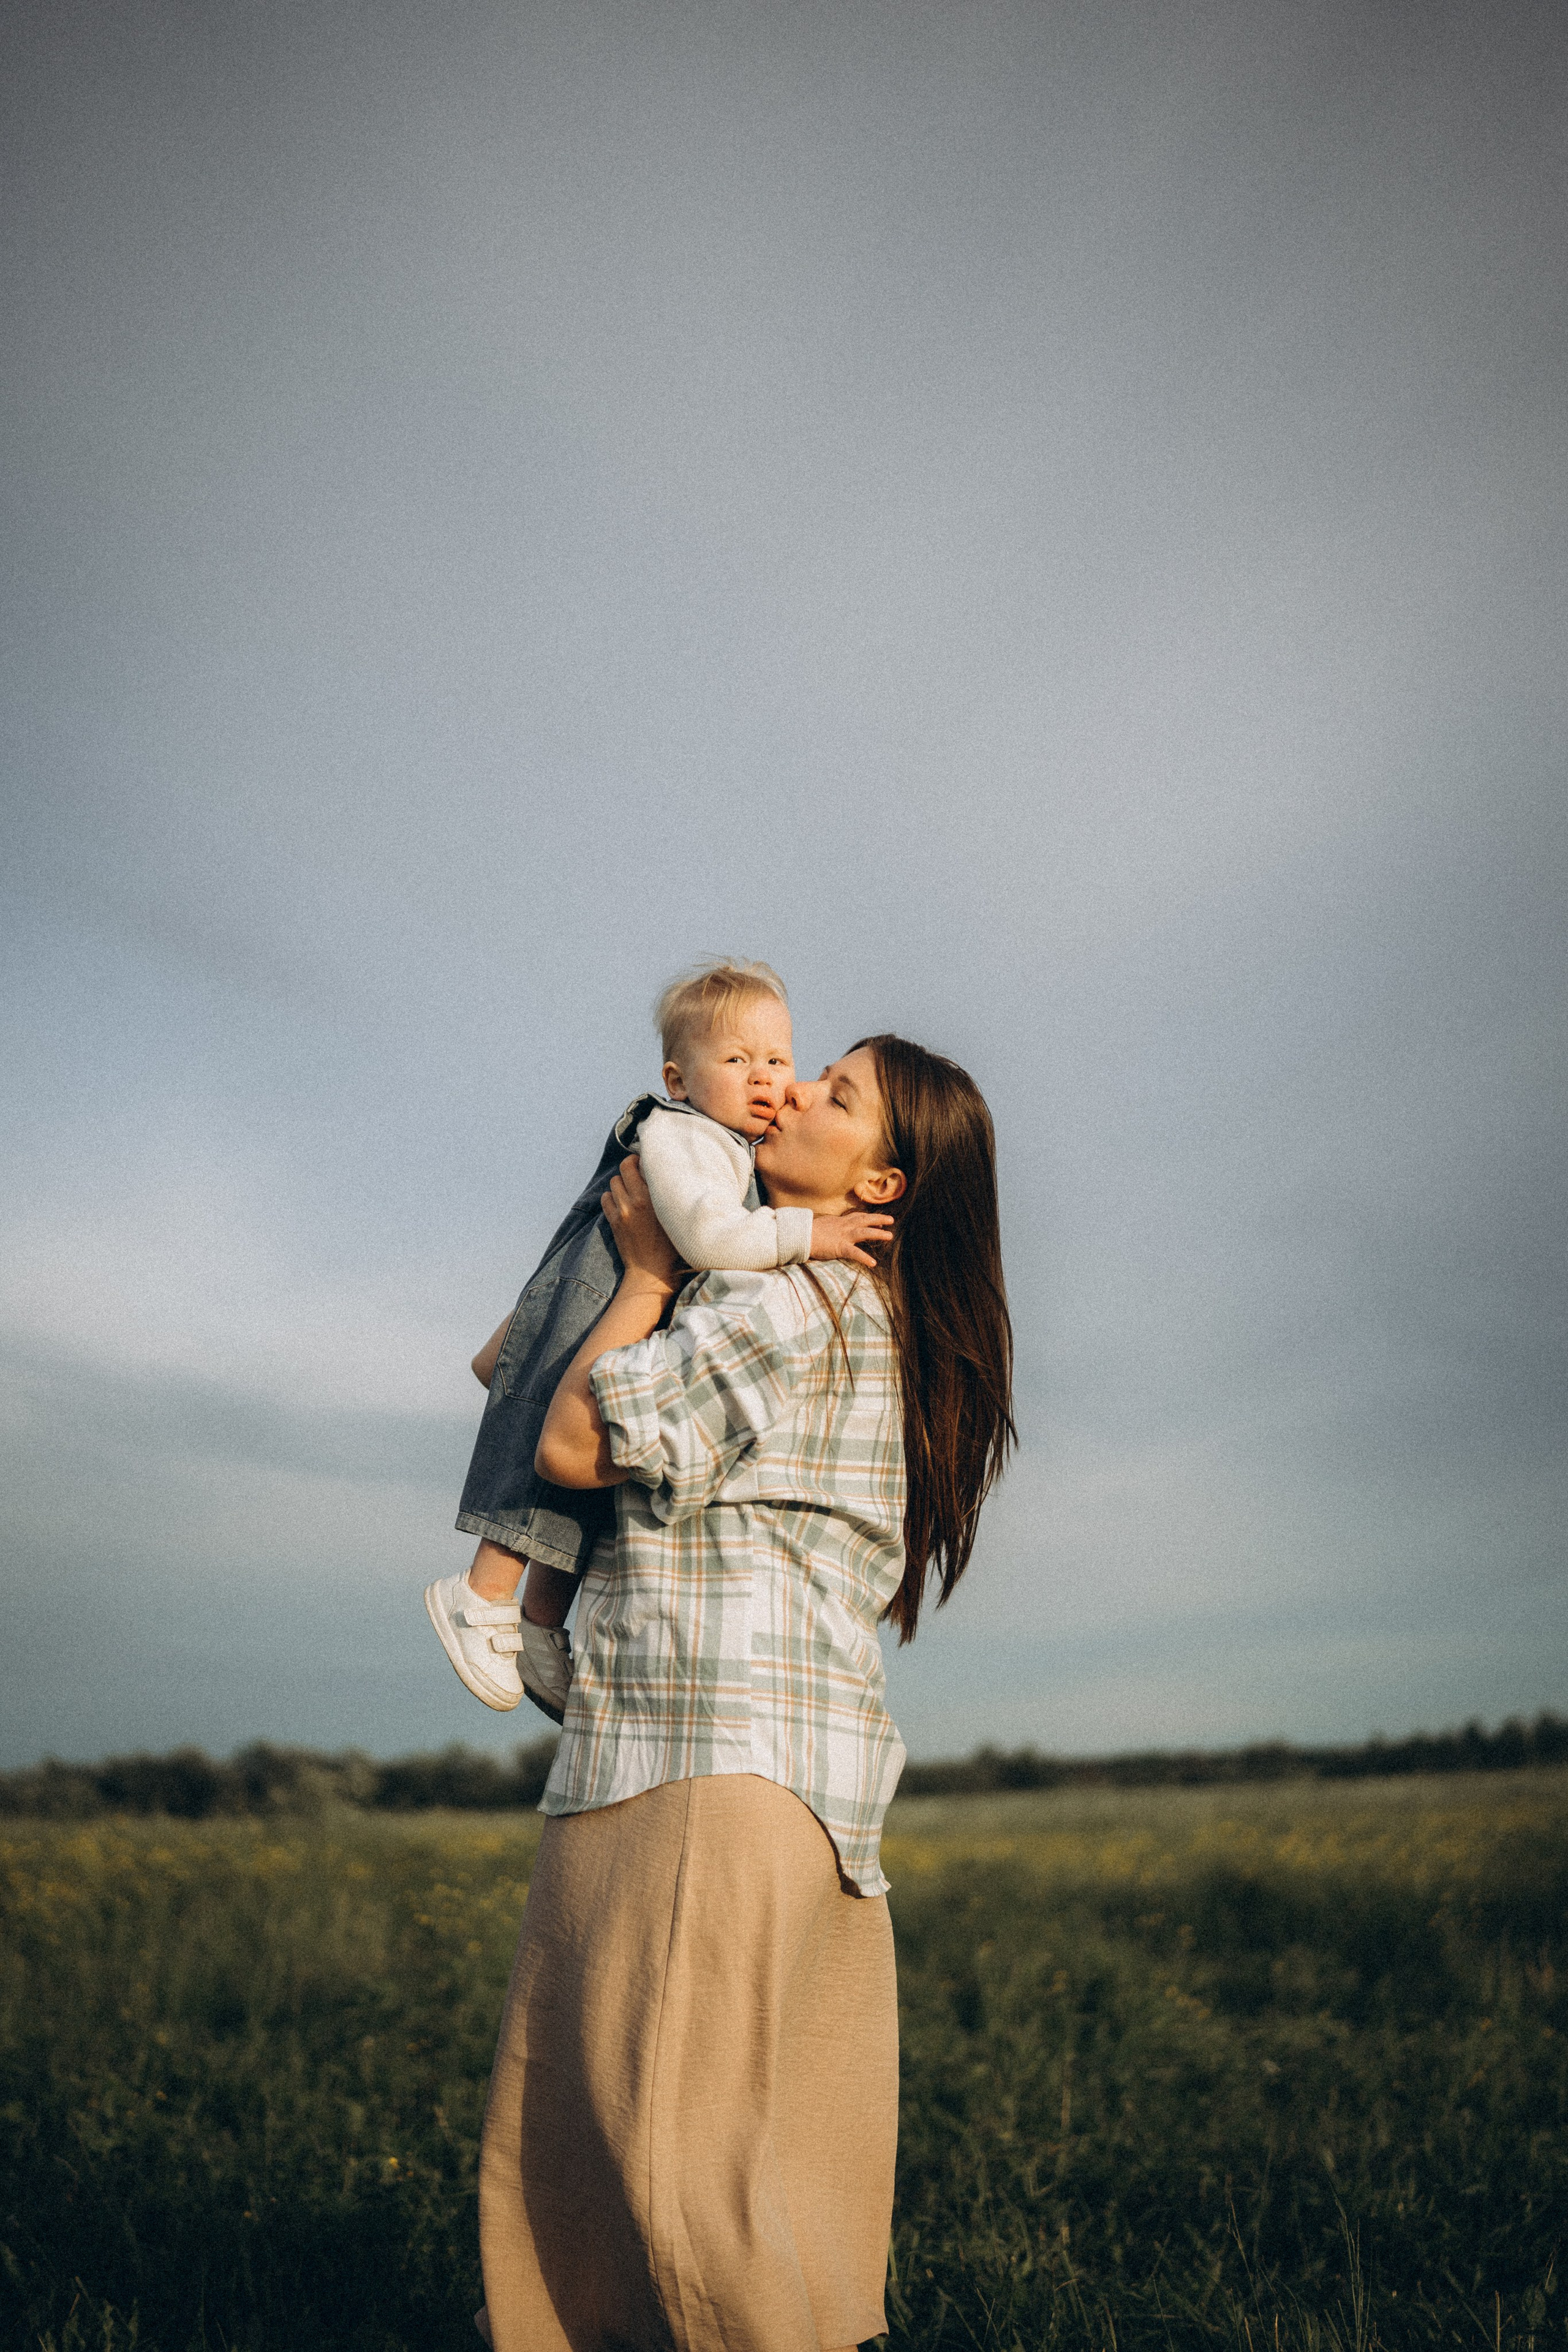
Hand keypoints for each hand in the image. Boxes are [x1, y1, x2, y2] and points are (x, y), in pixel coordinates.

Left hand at [602, 1155, 683, 1296]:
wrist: (652, 1273)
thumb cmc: (673, 1248)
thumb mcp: (679, 1219)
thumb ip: (672, 1198)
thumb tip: (669, 1179)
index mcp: (654, 1199)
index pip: (639, 1165)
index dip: (641, 1160)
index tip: (646, 1162)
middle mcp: (636, 1201)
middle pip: (623, 1169)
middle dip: (629, 1167)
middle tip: (637, 1171)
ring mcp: (622, 1212)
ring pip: (613, 1183)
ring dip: (621, 1183)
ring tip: (630, 1190)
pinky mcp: (613, 1222)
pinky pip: (605, 1199)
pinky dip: (611, 1197)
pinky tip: (621, 1203)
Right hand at [808, 1209, 894, 1268]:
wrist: (799, 1235)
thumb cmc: (806, 1232)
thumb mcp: (820, 1225)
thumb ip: (828, 1227)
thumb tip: (828, 1228)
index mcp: (838, 1221)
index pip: (856, 1217)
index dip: (867, 1217)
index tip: (876, 1220)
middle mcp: (843, 1226)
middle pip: (864, 1219)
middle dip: (878, 1219)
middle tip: (891, 1220)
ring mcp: (842, 1236)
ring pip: (864, 1232)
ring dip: (878, 1234)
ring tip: (890, 1236)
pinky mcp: (840, 1247)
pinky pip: (855, 1253)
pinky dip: (864, 1258)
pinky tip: (873, 1263)